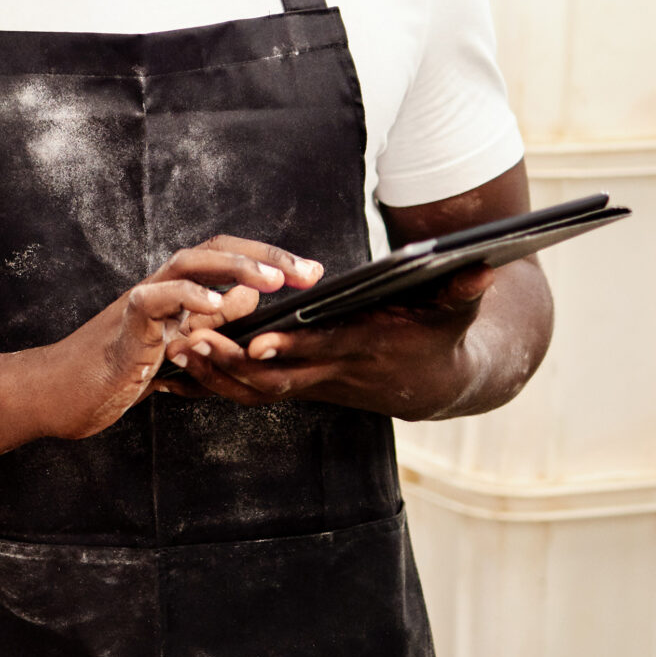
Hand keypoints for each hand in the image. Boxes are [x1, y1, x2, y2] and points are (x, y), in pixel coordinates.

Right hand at [28, 238, 324, 438]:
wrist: (64, 393)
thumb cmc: (119, 369)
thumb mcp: (180, 346)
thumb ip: (212, 323)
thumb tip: (251, 299)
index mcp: (178, 291)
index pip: (228, 260)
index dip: (271, 262)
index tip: (312, 274)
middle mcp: (162, 287)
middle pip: (216, 250)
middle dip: (266, 257)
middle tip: (307, 272)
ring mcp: (143, 301)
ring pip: (189, 263)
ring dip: (235, 268)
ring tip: (273, 281)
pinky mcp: (126, 324)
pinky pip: (155, 298)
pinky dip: (187, 297)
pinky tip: (216, 305)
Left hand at [163, 263, 498, 415]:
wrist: (439, 385)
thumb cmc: (443, 336)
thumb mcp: (456, 309)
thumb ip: (463, 287)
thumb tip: (483, 263)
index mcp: (364, 349)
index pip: (323, 350)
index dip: (291, 346)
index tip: (258, 339)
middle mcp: (334, 372)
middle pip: (276, 377)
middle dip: (231, 363)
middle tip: (188, 343)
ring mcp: (314, 384)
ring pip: (256, 391)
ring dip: (213, 377)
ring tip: (172, 355)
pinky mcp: (301, 386)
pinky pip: (251, 393)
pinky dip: (215, 386)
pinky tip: (178, 374)